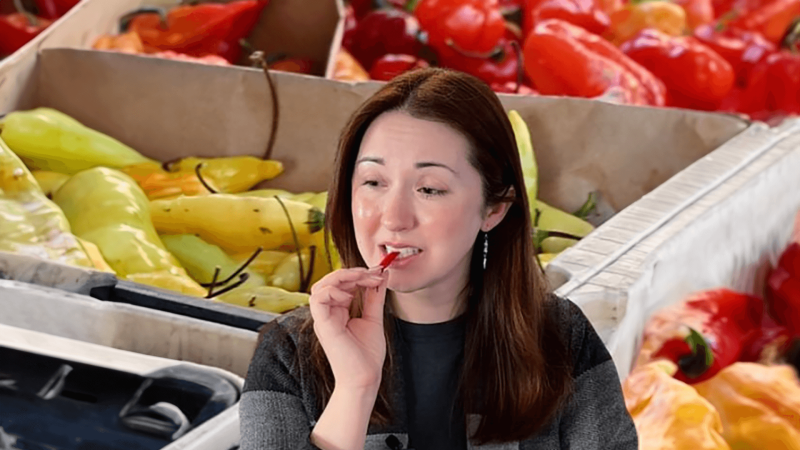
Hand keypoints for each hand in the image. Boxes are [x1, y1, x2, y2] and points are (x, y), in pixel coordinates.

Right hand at [309, 267, 388, 390]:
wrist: (365, 379)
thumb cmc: (367, 356)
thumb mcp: (373, 318)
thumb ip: (375, 296)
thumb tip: (381, 276)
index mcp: (337, 312)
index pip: (339, 284)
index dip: (357, 274)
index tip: (378, 273)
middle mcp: (327, 314)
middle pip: (327, 281)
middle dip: (350, 272)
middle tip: (373, 274)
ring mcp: (323, 320)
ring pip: (320, 286)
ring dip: (342, 277)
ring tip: (364, 279)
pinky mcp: (324, 325)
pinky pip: (318, 299)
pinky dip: (333, 290)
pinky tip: (350, 294)